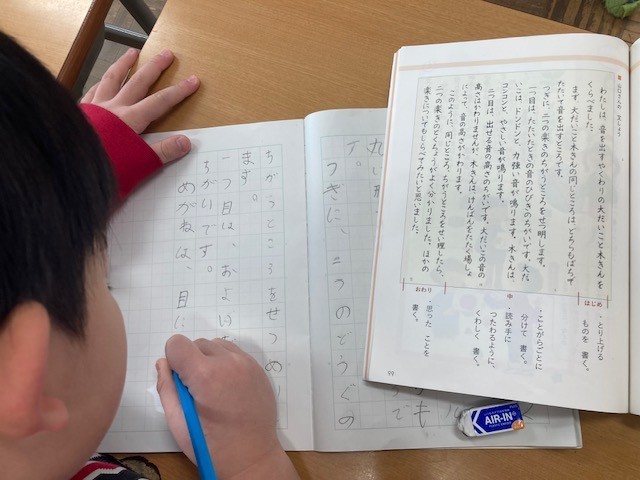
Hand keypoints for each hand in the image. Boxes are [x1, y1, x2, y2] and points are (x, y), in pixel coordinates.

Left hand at [81, 48, 199, 163]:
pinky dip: (99, 84)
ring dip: (124, 64)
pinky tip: (100, 81)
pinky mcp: (80, 113)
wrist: (69, 167)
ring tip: (132, 53)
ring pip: (111, 79)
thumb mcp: (139, 163)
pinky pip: (91, 92)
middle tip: (166, 54)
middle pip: (138, 82)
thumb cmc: (104, 168)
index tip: (193, 80)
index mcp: (130, 119)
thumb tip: (186, 142)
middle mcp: (113, 107)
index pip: (161, 101)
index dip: (179, 91)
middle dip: (155, 67)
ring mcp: (95, 107)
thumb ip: (163, 151)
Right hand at [156, 335, 298, 479]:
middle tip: (195, 390)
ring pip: (217, 345)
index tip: (179, 380)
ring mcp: (247, 363)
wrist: (252, 457)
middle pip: (197, 343)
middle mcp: (229, 362)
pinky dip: (226, 363)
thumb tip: (163, 364)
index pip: (177, 343)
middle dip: (191, 361)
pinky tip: (227, 388)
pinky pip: (234, 353)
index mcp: (206, 375)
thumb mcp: (178, 423)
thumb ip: (166, 388)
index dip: (173, 361)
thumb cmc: (213, 446)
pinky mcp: (258, 368)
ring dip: (209, 360)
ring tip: (212, 388)